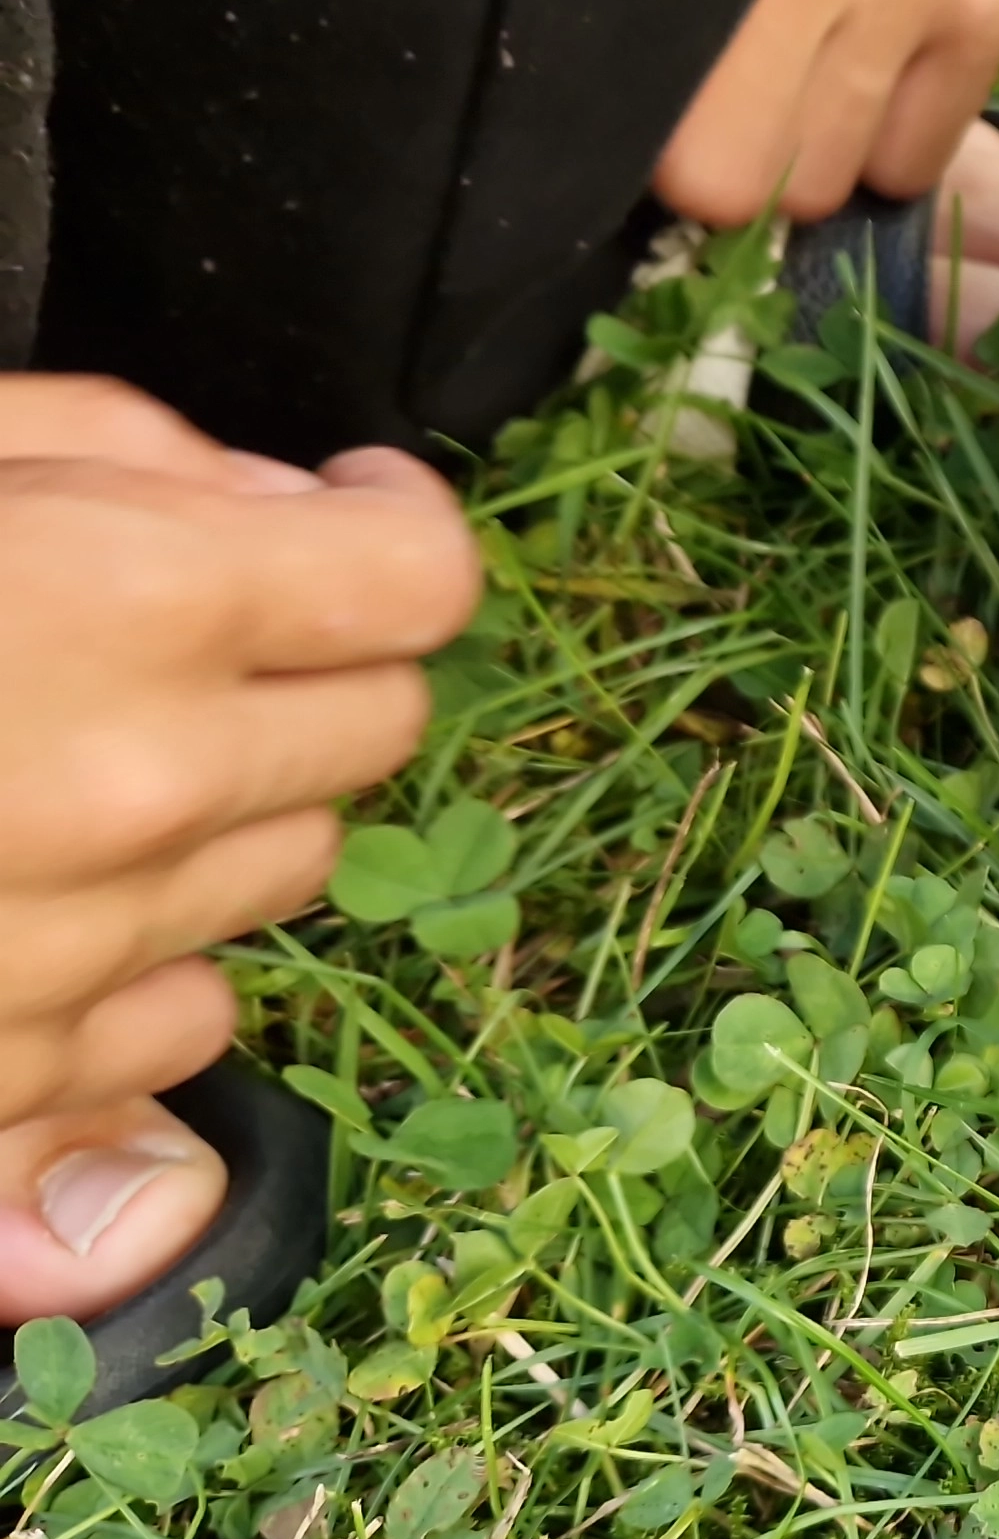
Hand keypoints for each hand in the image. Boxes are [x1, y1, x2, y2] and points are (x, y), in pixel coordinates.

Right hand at [0, 377, 480, 1319]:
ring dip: (225, 805)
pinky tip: (26, 895)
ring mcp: (80, 953)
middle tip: (198, 622)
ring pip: (291, 871)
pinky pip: (185, 1022)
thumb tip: (261, 498)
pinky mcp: (4, 1087)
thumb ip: (109, 452)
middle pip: (378, 724)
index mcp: (135, 605)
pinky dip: (143, 959)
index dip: (387, 525)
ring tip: (66, 751)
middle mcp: (141, 791)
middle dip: (312, 661)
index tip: (340, 507)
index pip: (418, 577)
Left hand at [653, 0, 998, 227]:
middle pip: (794, 188)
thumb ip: (648, 42)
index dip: (684, 168)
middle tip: (735, 93)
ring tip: (799, 72)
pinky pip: (930, 156)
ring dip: (822, 148)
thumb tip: (666, 183)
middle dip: (755, 159)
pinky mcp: (993, 3)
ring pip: (862, 179)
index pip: (718, 176)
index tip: (670, 129)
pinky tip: (865, 68)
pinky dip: (891, 136)